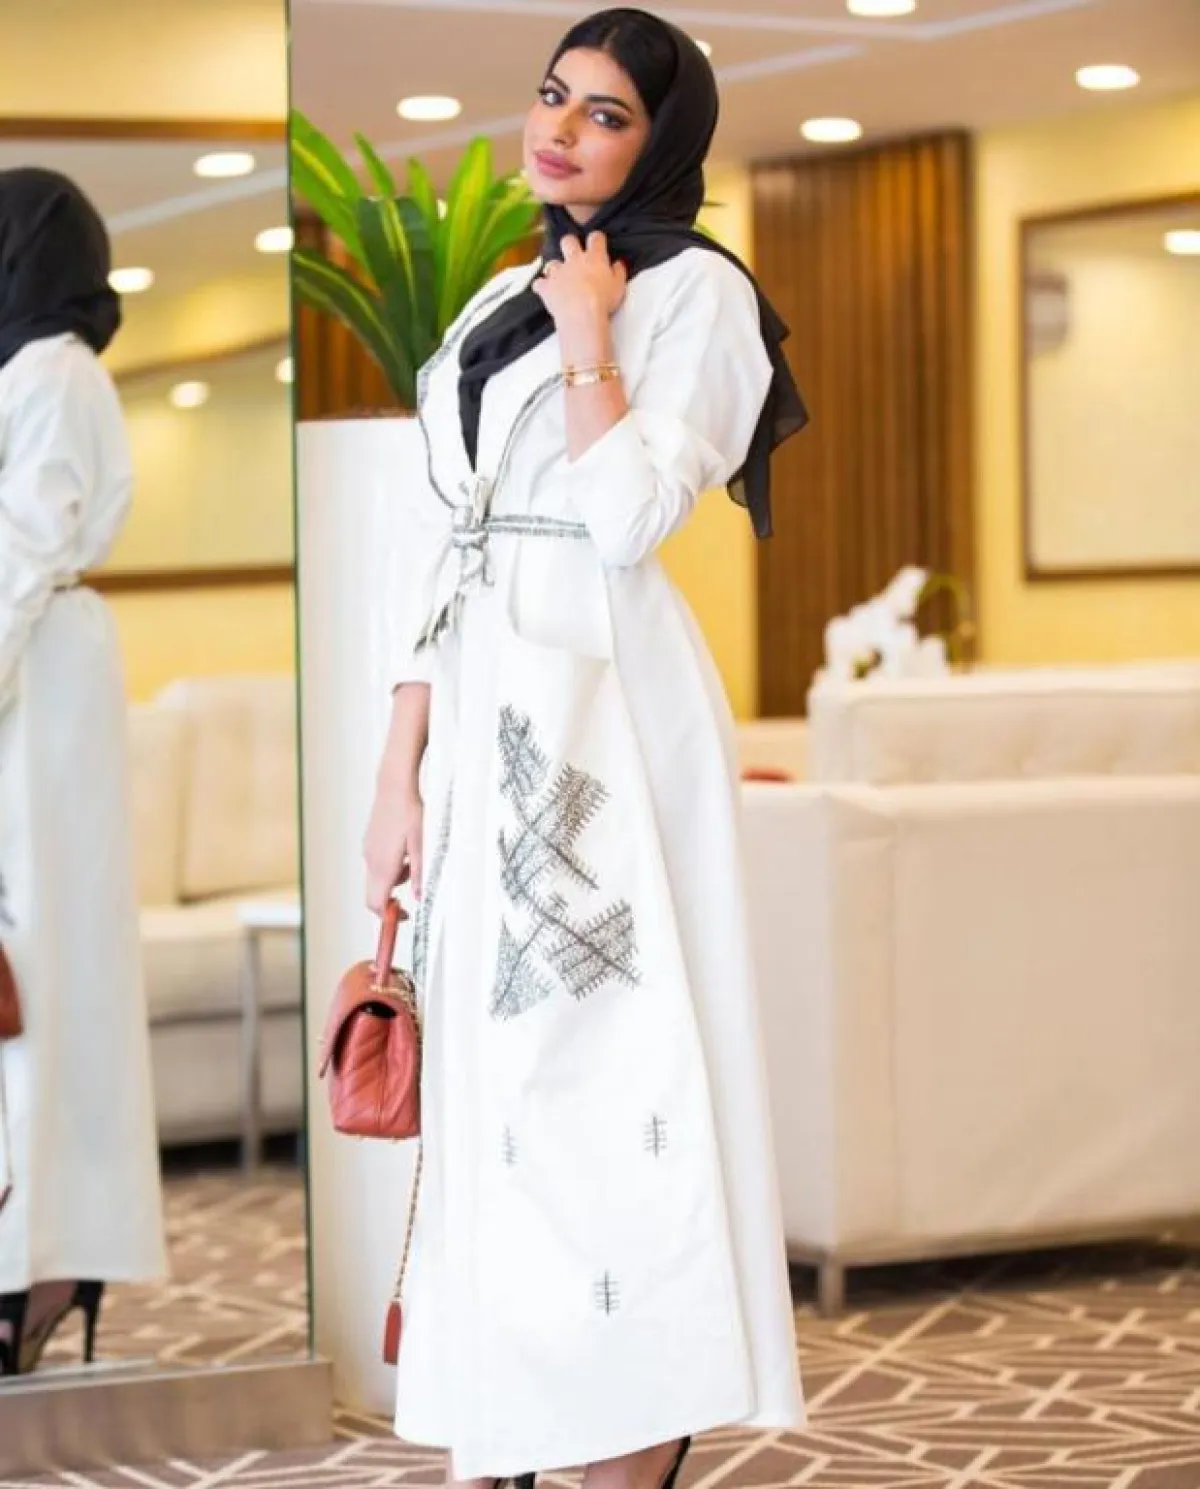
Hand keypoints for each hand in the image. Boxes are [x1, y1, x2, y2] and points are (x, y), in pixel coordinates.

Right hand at [363, 786, 423, 915]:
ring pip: (376, 879)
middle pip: (373, 895)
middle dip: (389, 901)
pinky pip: (376, 864)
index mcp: (384, 866)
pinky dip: (389, 867)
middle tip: (408, 899)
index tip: (401, 917)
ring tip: (412, 861)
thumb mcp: (421, 845)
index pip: (376, 904)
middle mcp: (371, 861)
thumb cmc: (409, 813)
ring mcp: (368, 852)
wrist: (394, 788)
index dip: (387, 916)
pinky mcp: (368, 843)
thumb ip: (418, 874)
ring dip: (393, 880)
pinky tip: (403, 850)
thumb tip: (418, 897)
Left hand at [533, 231, 626, 328]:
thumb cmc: (601, 301)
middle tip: (574, 255)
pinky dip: (540, 286)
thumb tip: (618, 265)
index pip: (595, 237)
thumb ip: (619, 272)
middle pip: (568, 240)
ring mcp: (558, 272)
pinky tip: (544, 290)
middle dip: (570, 244)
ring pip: (552, 262)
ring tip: (560, 279)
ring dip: (555, 269)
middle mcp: (574, 260)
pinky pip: (538, 283)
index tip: (597, 244)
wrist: (582, 314)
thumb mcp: (619, 287)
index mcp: (594, 257)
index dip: (596, 239)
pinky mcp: (547, 287)